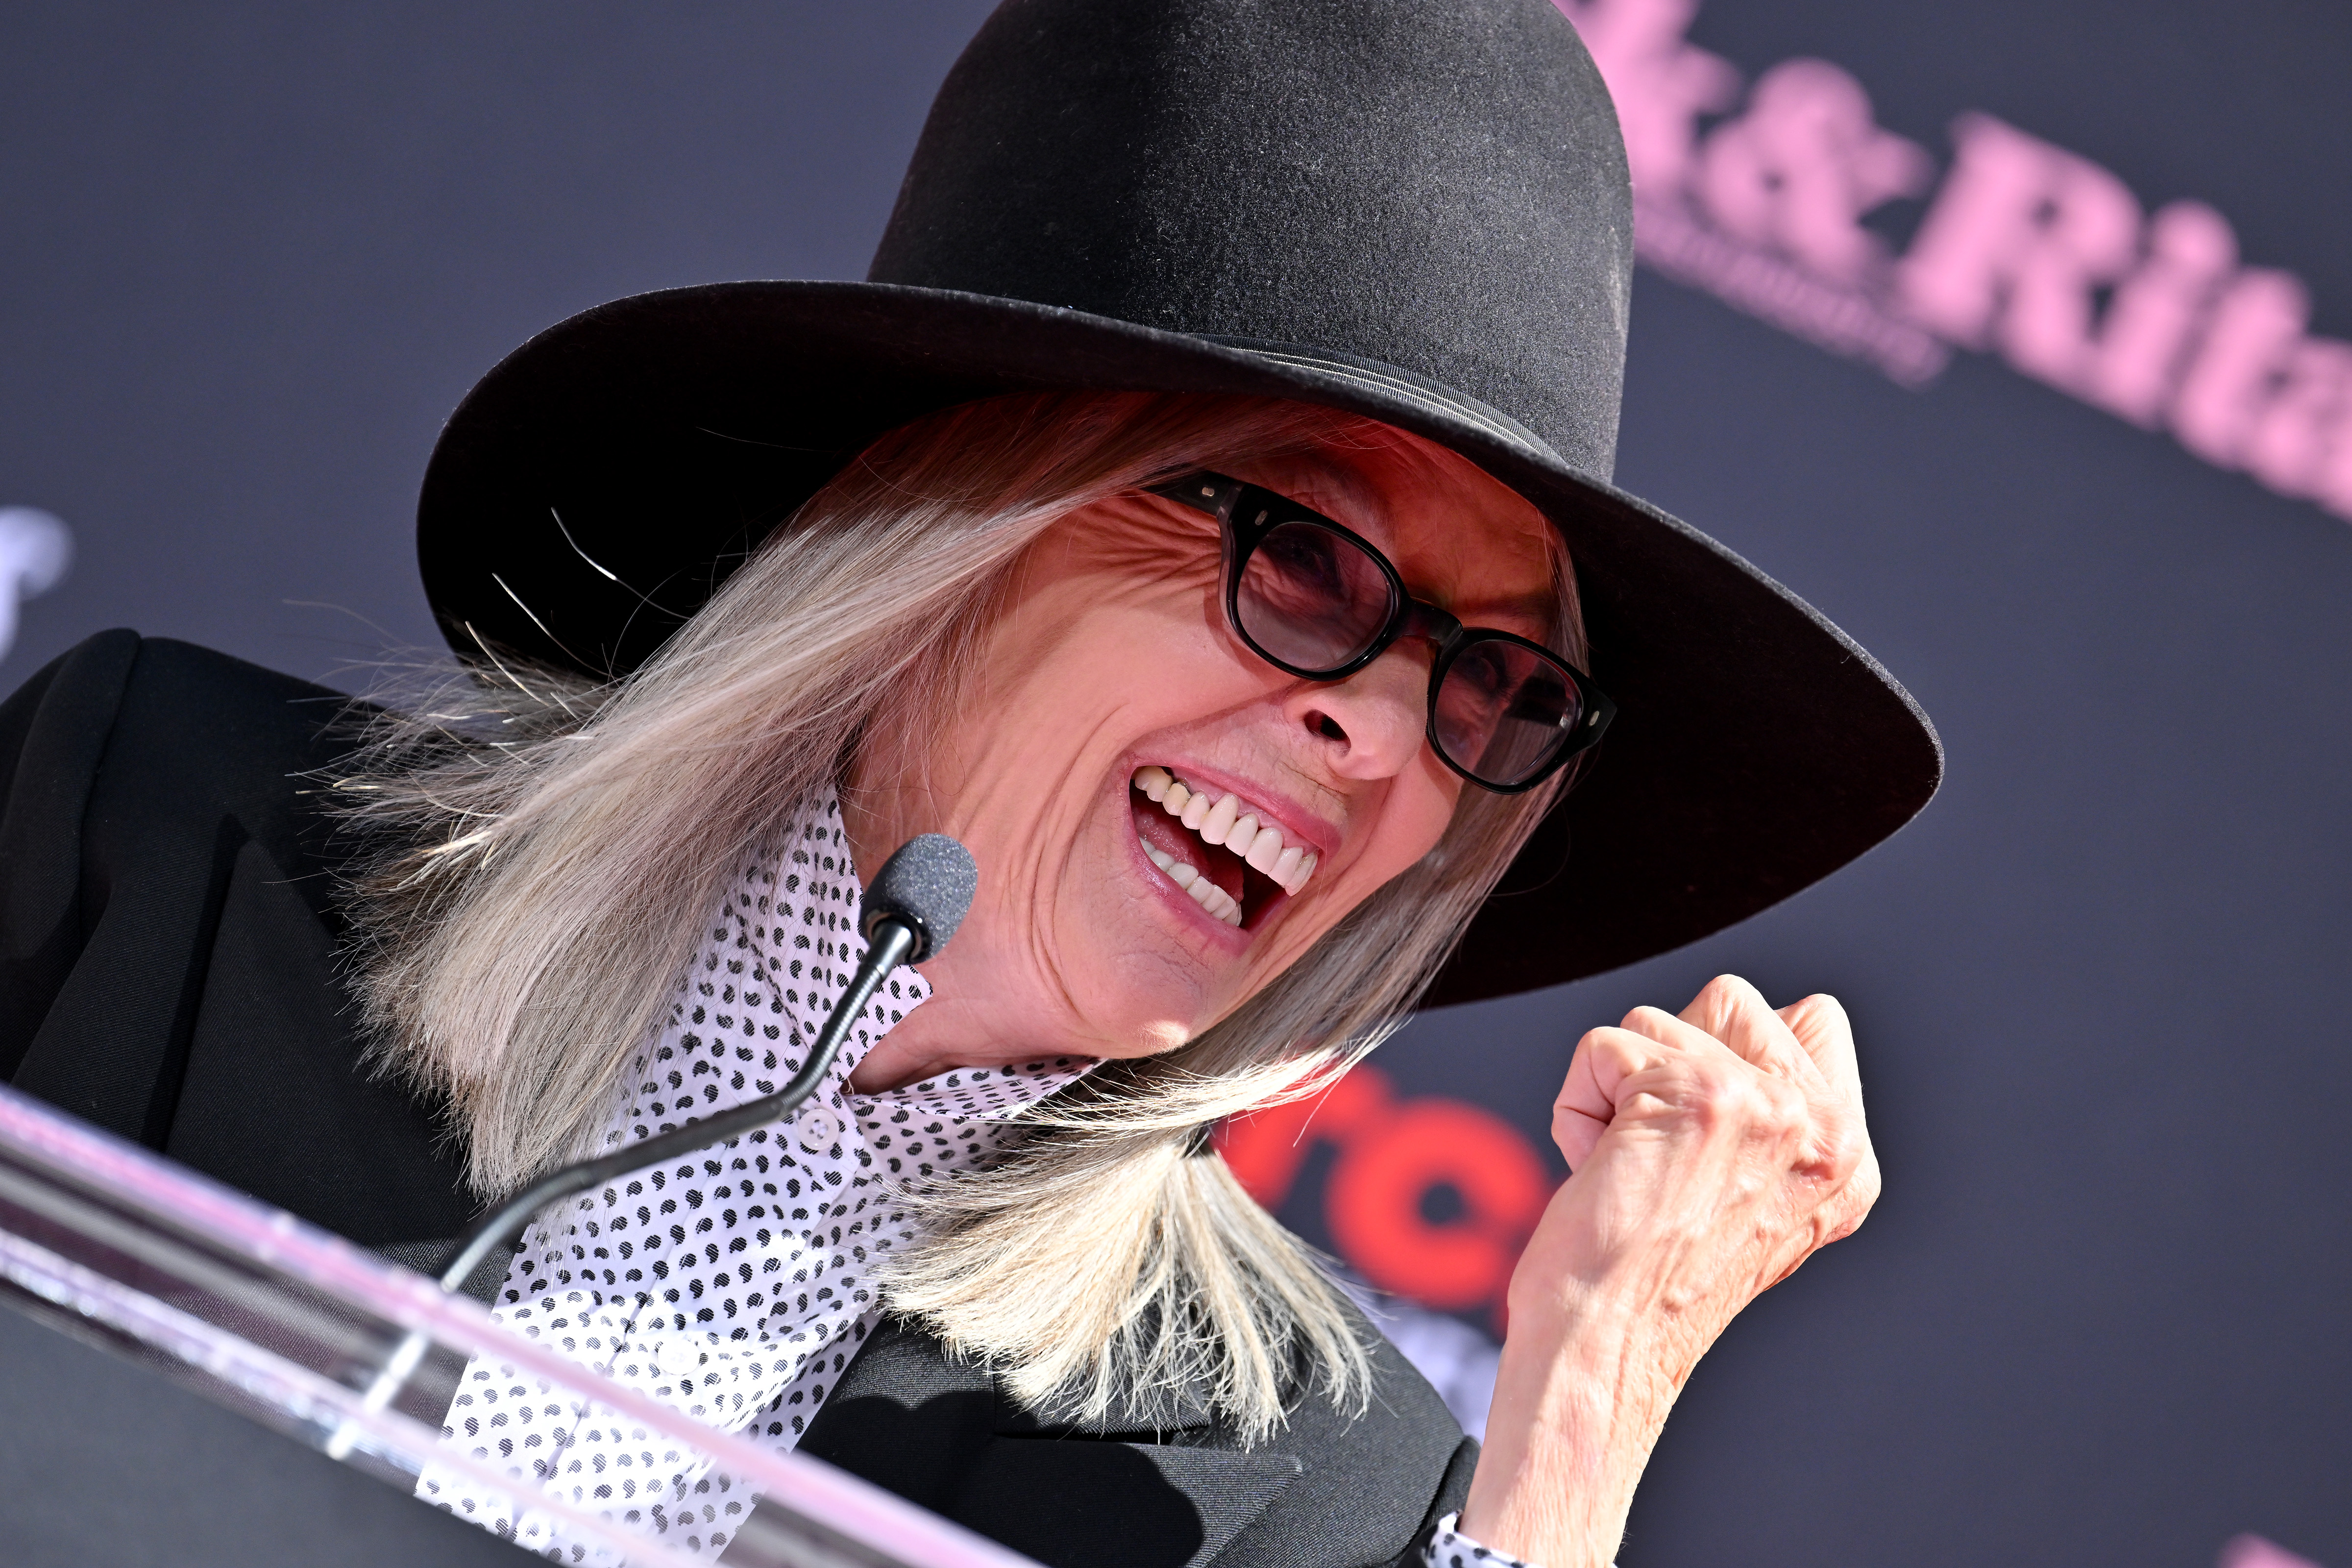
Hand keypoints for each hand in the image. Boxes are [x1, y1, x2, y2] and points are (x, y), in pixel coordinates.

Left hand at [1458, 975, 1879, 1567]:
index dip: (1735, 1046)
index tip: (1703, 1122)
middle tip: (1662, 1154)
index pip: (1815, 1019)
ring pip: (1657, 1021)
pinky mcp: (1692, 1094)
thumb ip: (1768, 1124)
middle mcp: (1821, 1128)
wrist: (1611, 1345)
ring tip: (1629, 1171)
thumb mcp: (1755, 1204)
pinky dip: (1577, 1106)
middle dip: (1670, 1058)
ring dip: (1617, 1089)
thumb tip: (1729, 1043)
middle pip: (1731, 1000)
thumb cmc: (1653, 1288)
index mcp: (1844, 1157)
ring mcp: (1762, 1105)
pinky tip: (1598, 1170)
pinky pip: (1600, 1047)